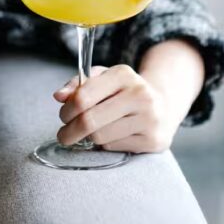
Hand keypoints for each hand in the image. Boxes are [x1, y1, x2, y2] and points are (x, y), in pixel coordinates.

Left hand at [52, 64, 180, 152]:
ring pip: (100, 137)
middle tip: (64, 135)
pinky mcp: (153, 140)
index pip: (83, 97)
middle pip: (89, 121)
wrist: (164, 105)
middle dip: (70, 131)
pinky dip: (108, 144)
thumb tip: (59, 96)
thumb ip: (78, 85)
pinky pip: (114, 148)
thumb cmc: (125, 92)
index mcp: (123, 74)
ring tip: (95, 131)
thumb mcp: (103, 79)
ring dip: (90, 138)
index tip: (64, 117)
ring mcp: (149, 118)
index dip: (67, 110)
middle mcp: (140, 94)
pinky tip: (115, 135)